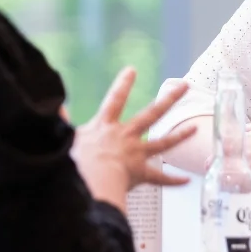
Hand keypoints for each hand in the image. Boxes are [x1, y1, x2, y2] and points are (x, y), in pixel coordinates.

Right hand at [72, 69, 194, 204]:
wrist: (91, 181)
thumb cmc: (76, 162)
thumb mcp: (65, 137)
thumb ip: (62, 121)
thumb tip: (55, 105)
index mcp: (105, 126)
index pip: (115, 99)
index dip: (123, 84)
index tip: (133, 70)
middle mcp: (125, 136)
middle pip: (151, 114)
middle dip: (169, 99)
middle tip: (184, 86)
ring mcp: (135, 153)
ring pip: (162, 142)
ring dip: (180, 135)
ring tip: (195, 127)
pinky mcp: (140, 173)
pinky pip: (159, 178)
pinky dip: (172, 180)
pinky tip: (185, 180)